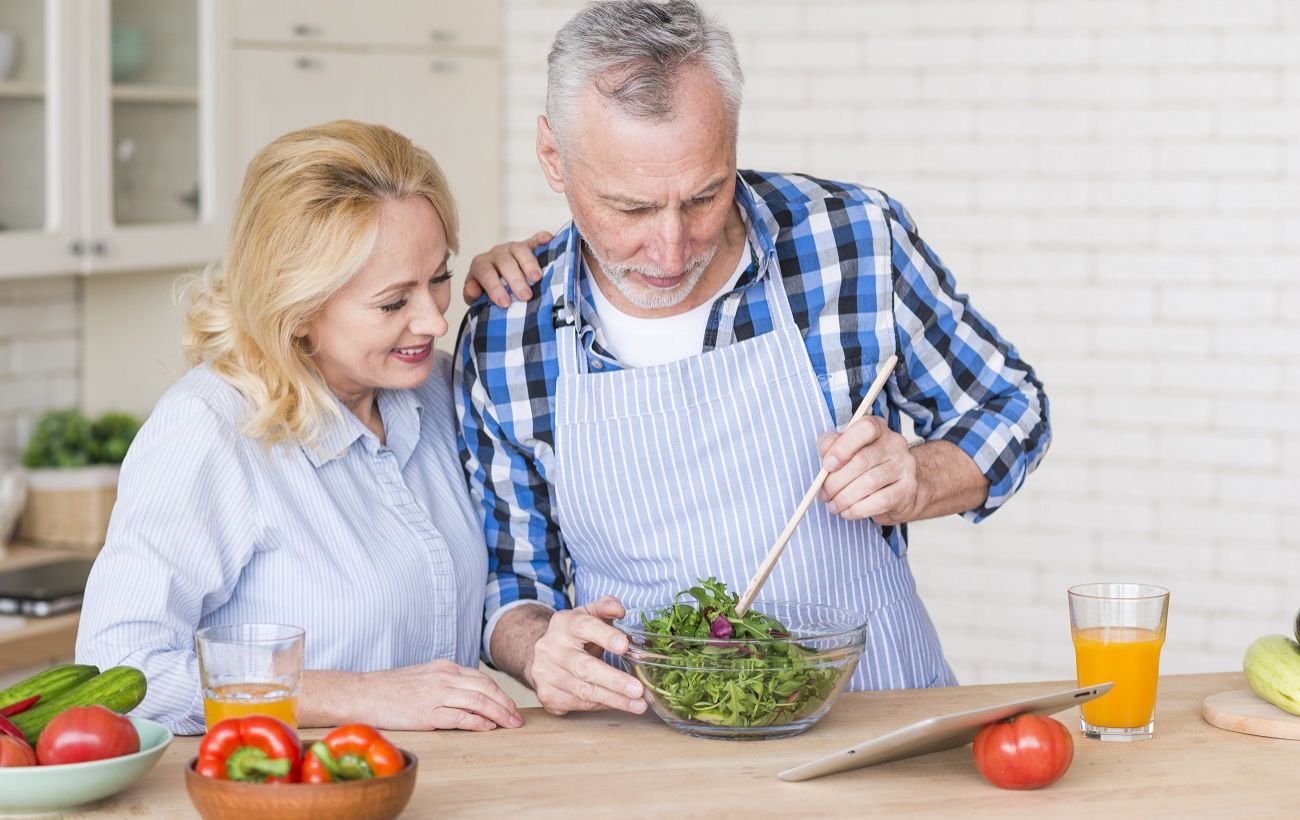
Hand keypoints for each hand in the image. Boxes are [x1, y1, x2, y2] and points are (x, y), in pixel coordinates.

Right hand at [358, 659, 524, 730]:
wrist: (364, 693)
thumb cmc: (392, 688)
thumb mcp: (424, 676)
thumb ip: (446, 681)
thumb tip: (468, 695)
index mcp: (445, 667)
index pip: (482, 678)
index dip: (500, 692)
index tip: (510, 705)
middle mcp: (444, 677)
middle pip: (486, 689)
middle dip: (506, 704)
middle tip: (518, 718)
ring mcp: (436, 694)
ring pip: (478, 702)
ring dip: (499, 714)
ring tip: (510, 724)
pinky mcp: (427, 712)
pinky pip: (461, 717)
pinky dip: (478, 722)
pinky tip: (489, 728)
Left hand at [462, 231, 553, 306]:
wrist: (495, 277)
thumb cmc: (487, 290)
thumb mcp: (476, 295)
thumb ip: (472, 294)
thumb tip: (472, 290)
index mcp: (481, 265)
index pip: (486, 274)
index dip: (495, 288)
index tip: (505, 303)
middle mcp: (496, 254)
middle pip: (505, 263)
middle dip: (515, 280)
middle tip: (525, 296)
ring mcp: (512, 248)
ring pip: (520, 251)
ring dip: (529, 264)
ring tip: (537, 278)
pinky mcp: (527, 245)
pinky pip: (533, 240)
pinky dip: (541, 239)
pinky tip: (548, 239)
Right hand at [525, 596, 646, 715]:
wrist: (543, 655)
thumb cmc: (574, 635)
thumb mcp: (588, 615)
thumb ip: (605, 608)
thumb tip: (620, 609)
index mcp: (563, 624)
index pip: (585, 627)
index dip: (606, 636)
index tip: (625, 646)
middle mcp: (551, 648)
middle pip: (584, 667)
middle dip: (614, 680)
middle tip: (638, 690)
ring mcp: (546, 674)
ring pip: (583, 691)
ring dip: (614, 699)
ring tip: (639, 705)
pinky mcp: (547, 695)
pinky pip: (579, 704)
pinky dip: (602, 705)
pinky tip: (619, 704)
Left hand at [817, 415, 923, 525]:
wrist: (898, 488)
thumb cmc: (866, 466)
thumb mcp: (846, 449)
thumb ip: (832, 445)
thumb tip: (825, 455)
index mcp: (878, 428)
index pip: (865, 429)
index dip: (842, 447)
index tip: (827, 465)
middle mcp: (895, 444)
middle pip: (861, 461)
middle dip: (836, 481)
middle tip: (823, 494)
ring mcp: (904, 467)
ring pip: (869, 483)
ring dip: (844, 498)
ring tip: (833, 505)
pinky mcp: (906, 490)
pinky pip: (879, 501)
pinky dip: (858, 509)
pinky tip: (847, 512)